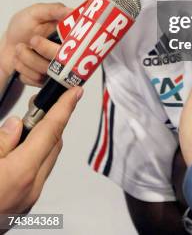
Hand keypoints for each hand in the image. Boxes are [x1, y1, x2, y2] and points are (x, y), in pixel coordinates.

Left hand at [0, 3, 69, 85]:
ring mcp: (55, 68)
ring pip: (47, 71)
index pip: (78, 42)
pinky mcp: (45, 80)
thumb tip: (71, 11)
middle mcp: (64, 52)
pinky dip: (24, 70)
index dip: (68, 43)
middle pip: (63, 59)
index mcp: (66, 34)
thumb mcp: (35, 12)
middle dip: (43, 49)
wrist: (7, 47)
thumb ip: (54, 9)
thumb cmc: (22, 28)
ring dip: (27, 58)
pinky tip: (22, 62)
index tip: (55, 38)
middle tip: (32, 40)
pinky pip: (36, 80)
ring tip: (21, 49)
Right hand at [0, 86, 81, 216]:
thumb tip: (15, 125)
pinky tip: (16, 155)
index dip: (65, 107)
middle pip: (53, 145)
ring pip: (46, 161)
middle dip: (50, 122)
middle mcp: (31, 188)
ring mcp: (28, 201)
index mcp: (22, 172)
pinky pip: (37, 176)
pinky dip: (33, 159)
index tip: (75, 92)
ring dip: (41, 142)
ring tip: (21, 130)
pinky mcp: (22, 208)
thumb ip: (1, 141)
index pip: (52, 130)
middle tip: (36, 106)